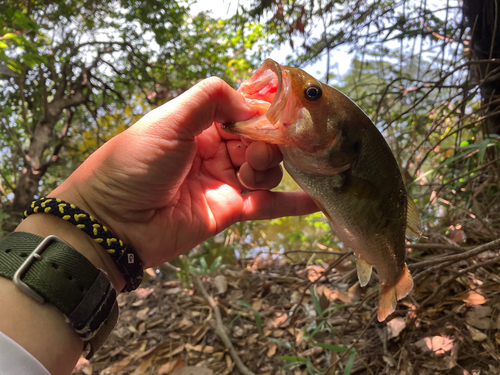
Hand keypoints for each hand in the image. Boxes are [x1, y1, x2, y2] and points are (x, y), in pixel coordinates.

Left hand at [51, 77, 317, 268]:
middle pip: (260, 139)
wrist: (113, 224)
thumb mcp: (167, 121)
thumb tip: (251, 103)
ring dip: (269, 169)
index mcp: (198, 124)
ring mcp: (224, 181)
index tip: (280, 113)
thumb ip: (209, 99)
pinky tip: (316, 201)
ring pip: (267, 168)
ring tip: (248, 177)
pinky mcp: (230, 211)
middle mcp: (214, 150)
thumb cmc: (133, 166)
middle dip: (267, 142)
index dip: (261, 111)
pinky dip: (291, 203)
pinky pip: (267, 205)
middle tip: (255, 151)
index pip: (242, 110)